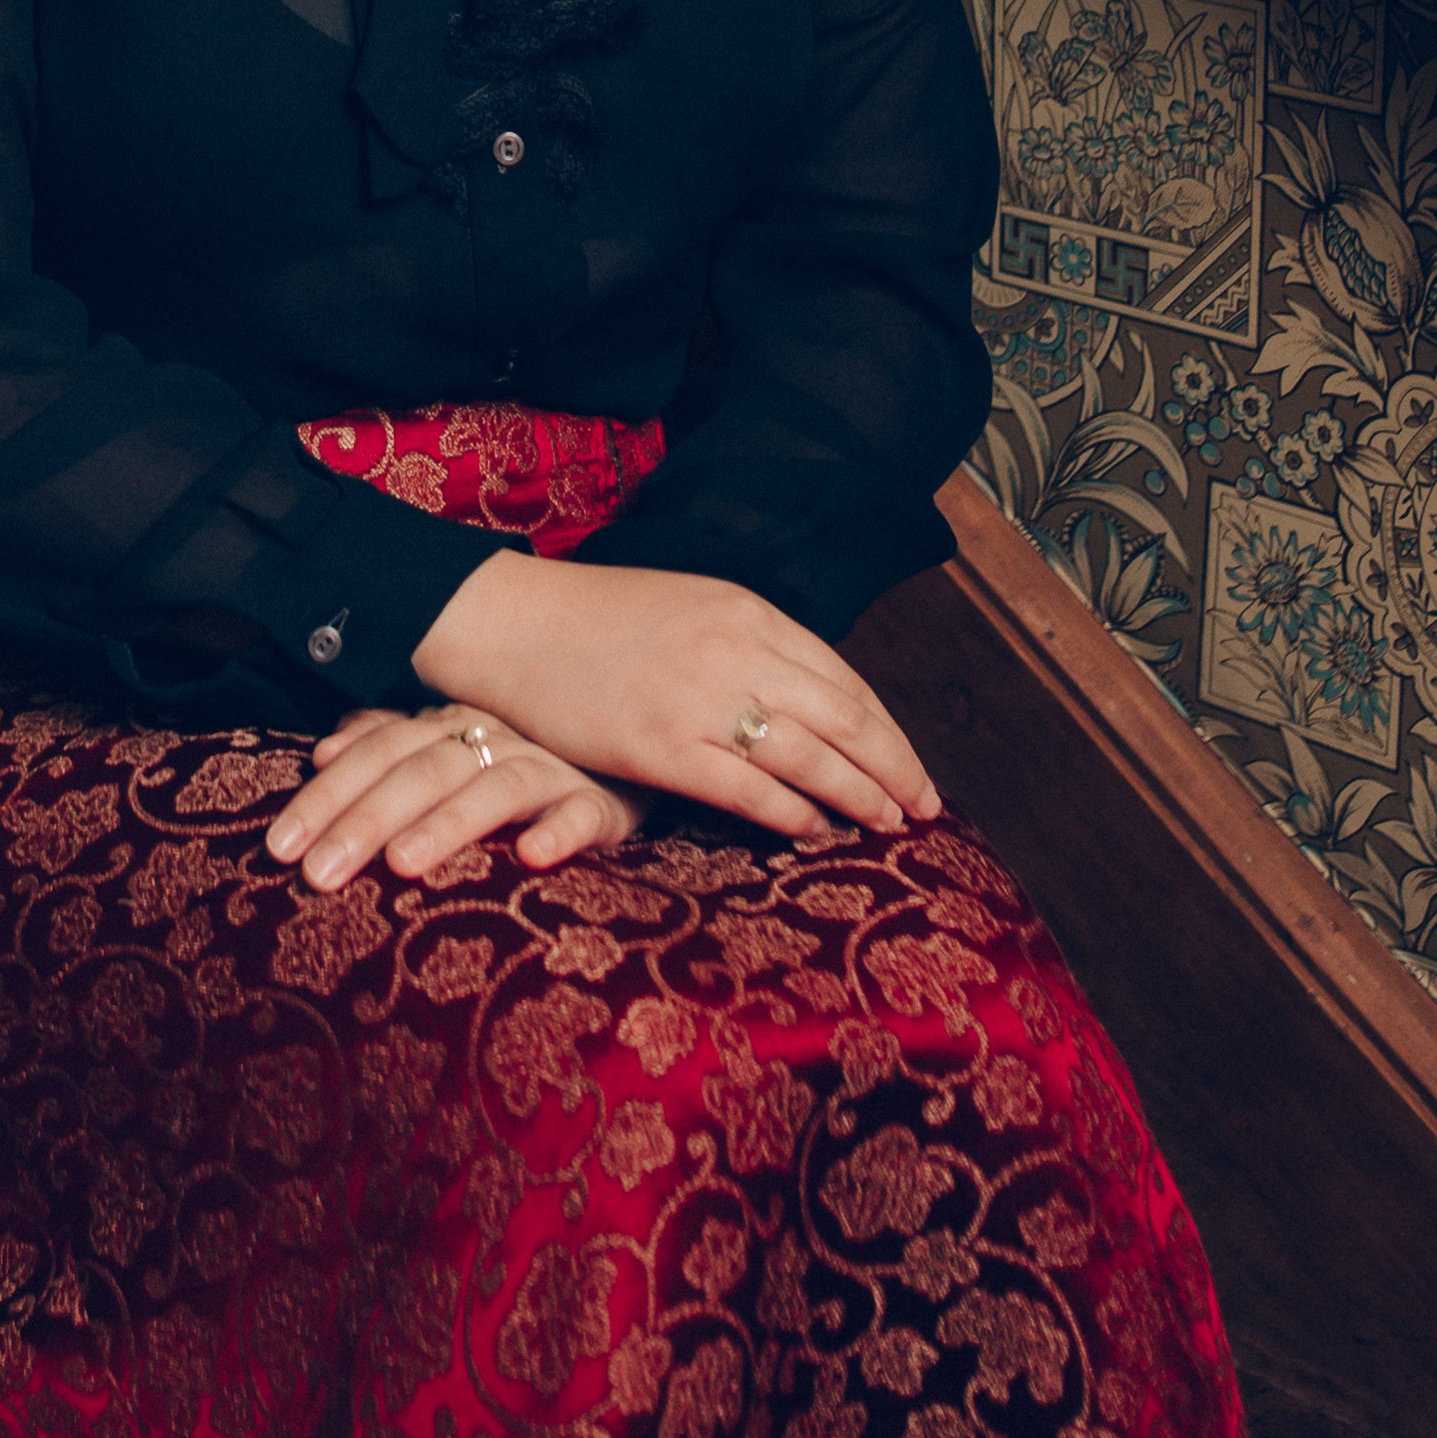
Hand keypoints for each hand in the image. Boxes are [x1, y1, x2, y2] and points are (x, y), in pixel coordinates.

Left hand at [265, 705, 645, 891]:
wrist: (624, 751)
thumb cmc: (520, 762)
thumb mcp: (452, 749)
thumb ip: (390, 745)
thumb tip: (325, 749)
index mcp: (448, 727)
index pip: (376, 756)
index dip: (326, 798)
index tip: (278, 847)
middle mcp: (493, 739)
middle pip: (420, 773)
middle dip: (365, 822)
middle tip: (318, 874)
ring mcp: (551, 768)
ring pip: (494, 790)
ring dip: (448, 824)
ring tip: (404, 865)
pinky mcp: (603, 802)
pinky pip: (582, 813)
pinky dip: (559, 831)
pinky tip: (532, 856)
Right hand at [406, 550, 938, 842]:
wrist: (511, 622)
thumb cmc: (597, 621)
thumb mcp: (692, 607)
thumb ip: (751, 645)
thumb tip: (810, 698)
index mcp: (747, 613)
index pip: (846, 680)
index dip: (890, 733)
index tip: (917, 772)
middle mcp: (734, 650)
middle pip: (845, 718)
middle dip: (895, 770)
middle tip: (925, 811)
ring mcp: (698, 697)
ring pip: (808, 755)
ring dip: (857, 795)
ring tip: (884, 825)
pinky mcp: (658, 743)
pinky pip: (746, 786)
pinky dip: (790, 812)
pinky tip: (813, 830)